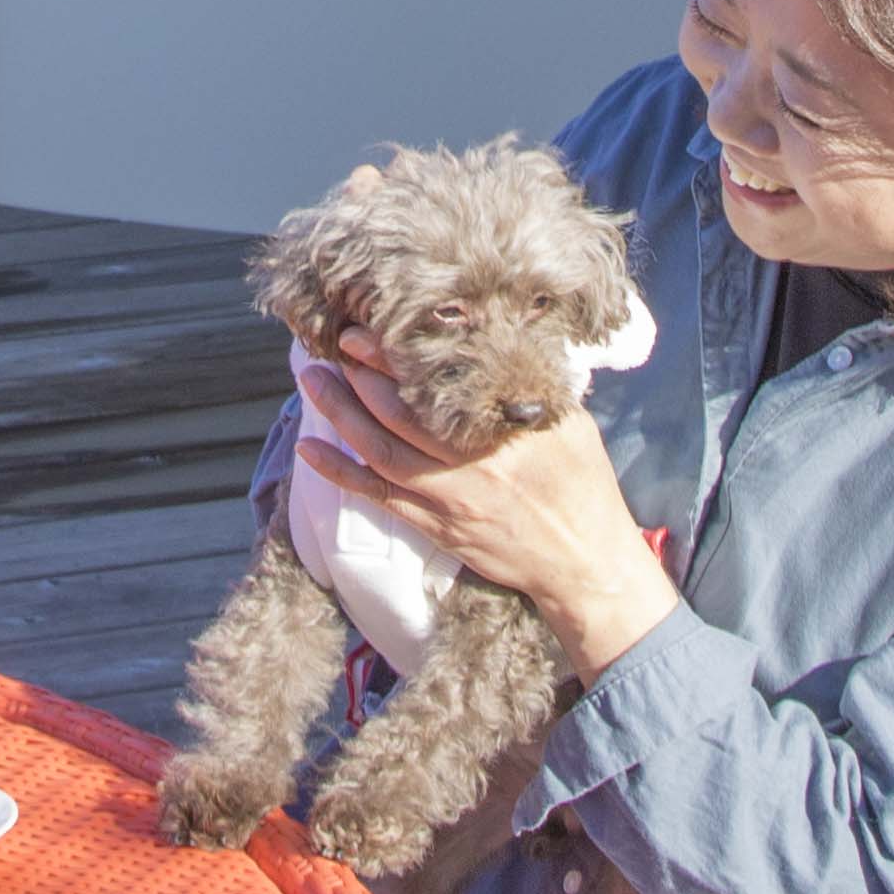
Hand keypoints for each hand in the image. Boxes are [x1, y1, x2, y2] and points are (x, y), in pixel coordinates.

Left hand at [288, 340, 683, 684]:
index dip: (399, 355)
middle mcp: (473, 464)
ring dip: (341, 413)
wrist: (582, 564)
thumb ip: (534, 385)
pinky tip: (310, 448)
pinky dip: (339, 473)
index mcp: (507, 430)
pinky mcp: (435, 526)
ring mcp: (449, 499)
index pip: (441, 383)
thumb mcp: (572, 425)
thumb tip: (505, 339)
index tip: (369, 329)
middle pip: (401, 413)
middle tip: (336, 344)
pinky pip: (378, 497)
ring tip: (314, 380)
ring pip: (380, 451)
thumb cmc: (583, 487)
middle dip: (362, 375)